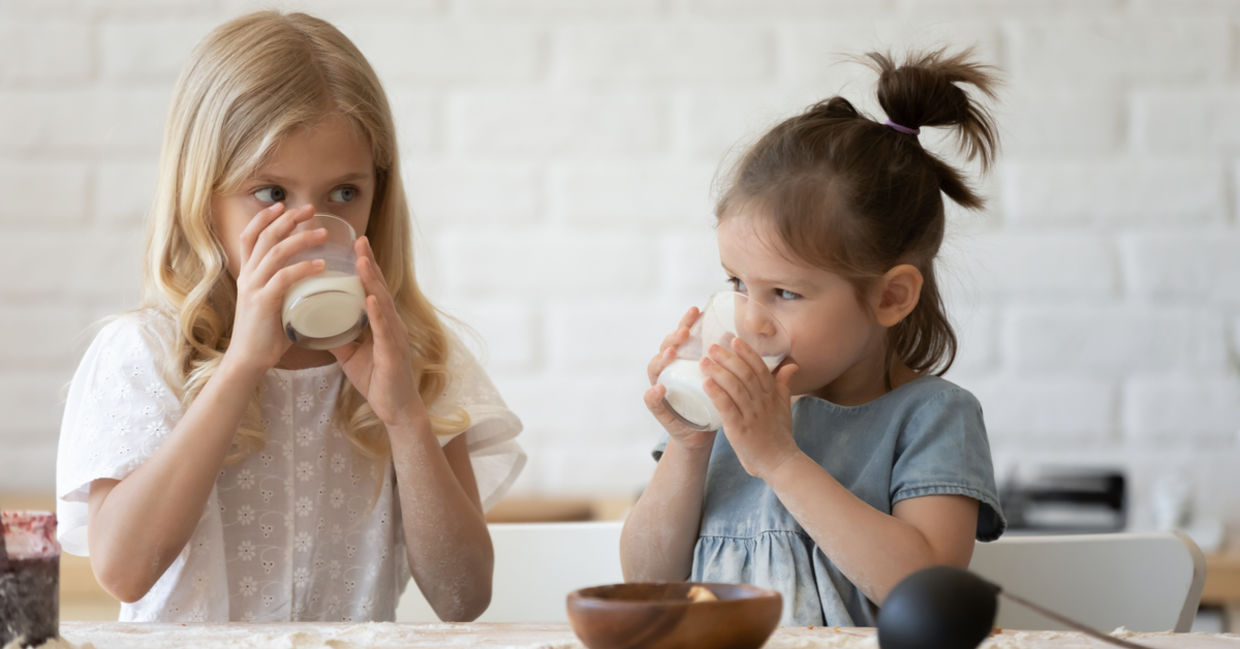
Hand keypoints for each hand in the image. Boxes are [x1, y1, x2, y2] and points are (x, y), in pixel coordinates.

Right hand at [226, 203, 325, 373]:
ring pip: (276, 253)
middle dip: (288, 219)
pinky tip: (321, 265)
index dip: (264, 218)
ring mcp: (254, 288)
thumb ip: (285, 288)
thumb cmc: (265, 334)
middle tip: (311, 209)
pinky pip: (284, 278)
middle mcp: (248, 276)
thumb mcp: (273, 302)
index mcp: (248, 274)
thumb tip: (310, 279)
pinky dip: (304, 268)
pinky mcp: (263, 303)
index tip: (283, 205)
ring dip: (301, 240)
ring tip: (323, 234)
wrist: (248, 360)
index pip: (250, 236)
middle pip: (265, 237)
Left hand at [329, 236, 426, 429]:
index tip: (355, 244)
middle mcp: (391, 323)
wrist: (395, 408)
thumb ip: (337, 337)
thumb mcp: (350, 354)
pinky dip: (377, 312)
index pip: (372, 288)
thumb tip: (313, 325)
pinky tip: (369, 299)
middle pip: (378, 287)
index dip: (365, 266)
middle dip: (369, 263)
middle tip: (359, 240)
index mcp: (382, 322)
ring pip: (382, 302)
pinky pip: (384, 328)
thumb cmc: (377, 379)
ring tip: (362, 261)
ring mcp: (394, 336)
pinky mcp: (394, 351)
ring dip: (372, 281)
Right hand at [643, 307, 716, 450]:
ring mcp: (661, 388)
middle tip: (685, 332)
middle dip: (674, 338)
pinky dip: (654, 394)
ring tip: (672, 353)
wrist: (702, 433)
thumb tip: (731, 334)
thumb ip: (722, 359)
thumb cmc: (710, 401)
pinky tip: (660, 388)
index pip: (681, 336)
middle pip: (666, 348)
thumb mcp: (717, 377)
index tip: (697, 310)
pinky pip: (651, 401)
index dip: (686, 322)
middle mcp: (668, 371)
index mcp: (681, 360)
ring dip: (662, 359)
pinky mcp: (660, 410)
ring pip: (655, 369)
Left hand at [701, 336, 800, 479]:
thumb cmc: (779, 434)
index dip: (746, 352)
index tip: (733, 339)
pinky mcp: (740, 429)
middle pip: (745, 374)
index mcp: (771, 394)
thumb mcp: (784, 406)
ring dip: (719, 372)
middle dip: (728, 358)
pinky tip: (706, 384)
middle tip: (712, 346)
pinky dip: (717, 395)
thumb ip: (784, 384)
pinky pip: (727, 408)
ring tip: (704, 361)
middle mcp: (762, 402)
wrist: (780, 462)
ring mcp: (751, 415)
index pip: (759, 368)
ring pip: (735, 388)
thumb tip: (792, 365)